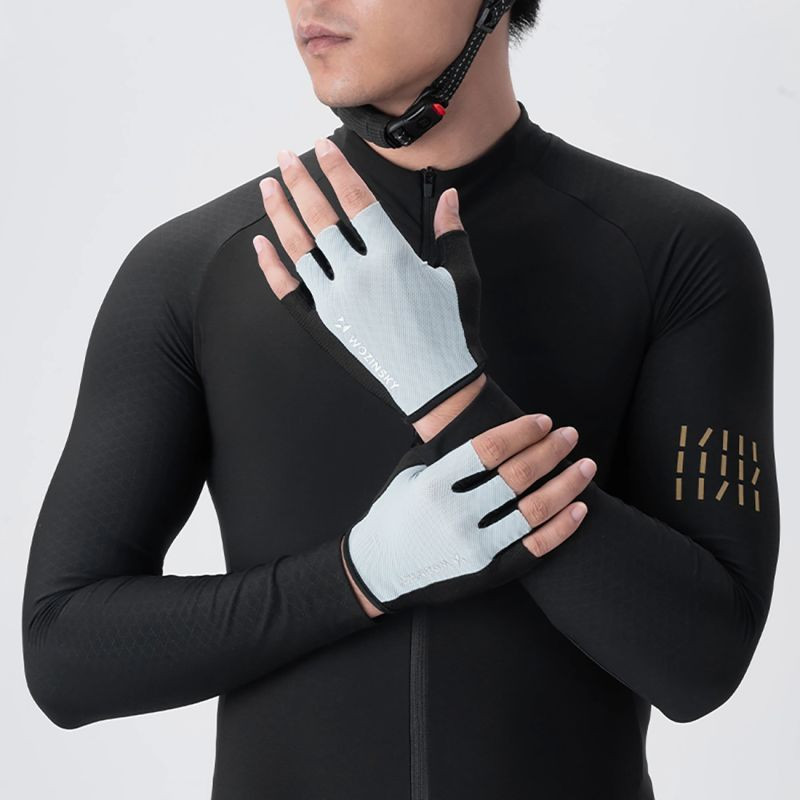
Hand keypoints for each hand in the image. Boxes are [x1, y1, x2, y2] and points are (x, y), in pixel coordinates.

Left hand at [253, 139, 486, 424]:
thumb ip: (451, 233)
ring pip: (299, 248)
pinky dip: (272, 266)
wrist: (437, 387)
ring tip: (268, 186)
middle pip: (321, 216)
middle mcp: (359, 275)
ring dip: (280, 213)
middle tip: (284, 156)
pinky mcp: (325, 324)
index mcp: (394, 258)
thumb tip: (450, 196)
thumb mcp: (461, 278)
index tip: (323, 146)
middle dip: (300, 181)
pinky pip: (289, 290)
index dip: (338, 169)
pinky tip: (261, 243)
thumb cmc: (453, 333)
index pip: (356, 200)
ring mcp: (337, 301)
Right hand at [340, 410, 594, 614]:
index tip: (543, 421)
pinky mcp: (487, 572)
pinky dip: (562, 527)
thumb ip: (443, 450)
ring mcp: (474, 547)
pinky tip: (579, 508)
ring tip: (585, 466)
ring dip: (566, 485)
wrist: (379, 571)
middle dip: (551, 450)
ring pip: (533, 511)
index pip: (489, 449)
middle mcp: (455, 515)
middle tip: (570, 435)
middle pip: (517, 475)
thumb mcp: (409, 473)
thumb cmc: (393, 516)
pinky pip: (534, 548)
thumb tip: (479, 418)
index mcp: (433, 484)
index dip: (521, 432)